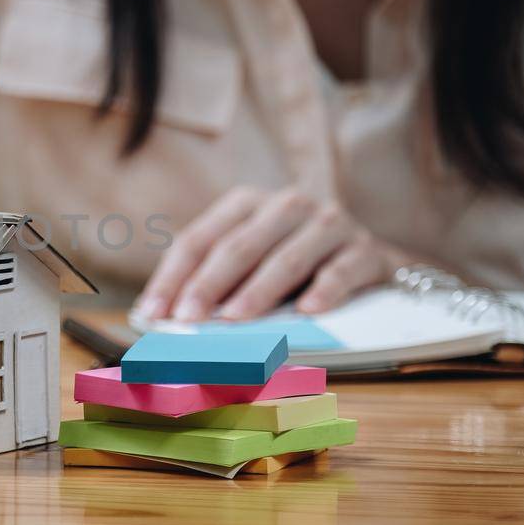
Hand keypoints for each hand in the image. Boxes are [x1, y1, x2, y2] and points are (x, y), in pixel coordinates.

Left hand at [136, 186, 418, 321]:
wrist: (371, 264)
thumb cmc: (296, 269)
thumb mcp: (252, 267)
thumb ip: (216, 284)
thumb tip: (166, 320)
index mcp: (248, 204)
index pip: (200, 239)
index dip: (173, 277)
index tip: (153, 314)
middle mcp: (287, 205)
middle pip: (239, 246)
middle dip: (208, 285)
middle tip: (187, 320)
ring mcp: (329, 224)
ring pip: (287, 258)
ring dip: (257, 292)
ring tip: (234, 320)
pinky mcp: (365, 250)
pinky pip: (341, 271)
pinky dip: (324, 291)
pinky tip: (308, 312)